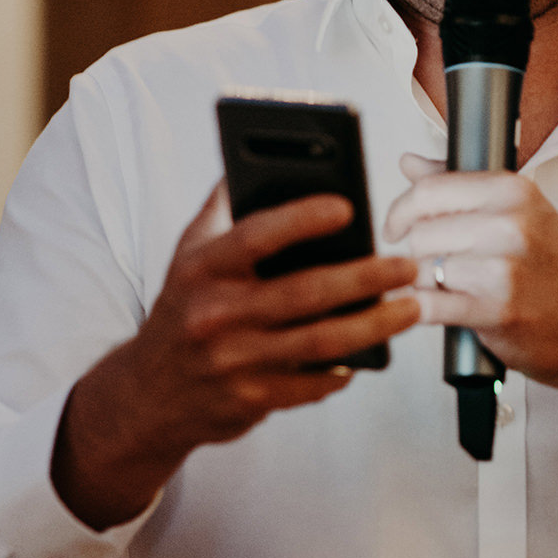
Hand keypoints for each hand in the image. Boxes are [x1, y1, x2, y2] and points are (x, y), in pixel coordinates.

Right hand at [52, 183, 419, 529]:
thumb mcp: (188, 254)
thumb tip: (254, 157)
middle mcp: (215, 314)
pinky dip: (344, 370)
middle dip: (365, 278)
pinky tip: (370, 353)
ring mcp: (233, 361)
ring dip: (374, 325)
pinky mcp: (251, 400)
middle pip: (304, 292)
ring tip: (410, 308)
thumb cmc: (182, 311)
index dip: (302, 218)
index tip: (347, 206)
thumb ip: (223, 207)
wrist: (147, 394)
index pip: (255, 236)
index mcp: (202, 269)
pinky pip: (312, 385)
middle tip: (406, 266)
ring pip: (320, 341)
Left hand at [385, 155, 557, 446]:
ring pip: (421, 268)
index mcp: (513, 190)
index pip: (429, 189)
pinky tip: (435, 310)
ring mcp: (504, 267)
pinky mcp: (496, 310)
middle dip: (416, 254)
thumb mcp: (521, 213)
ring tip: (450, 290)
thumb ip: (459, 185)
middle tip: (434, 267)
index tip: (396, 228)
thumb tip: (410, 162)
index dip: (401, 211)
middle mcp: (510, 223)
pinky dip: (421, 310)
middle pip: (420, 231)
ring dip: (424, 285)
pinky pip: (430, 305)